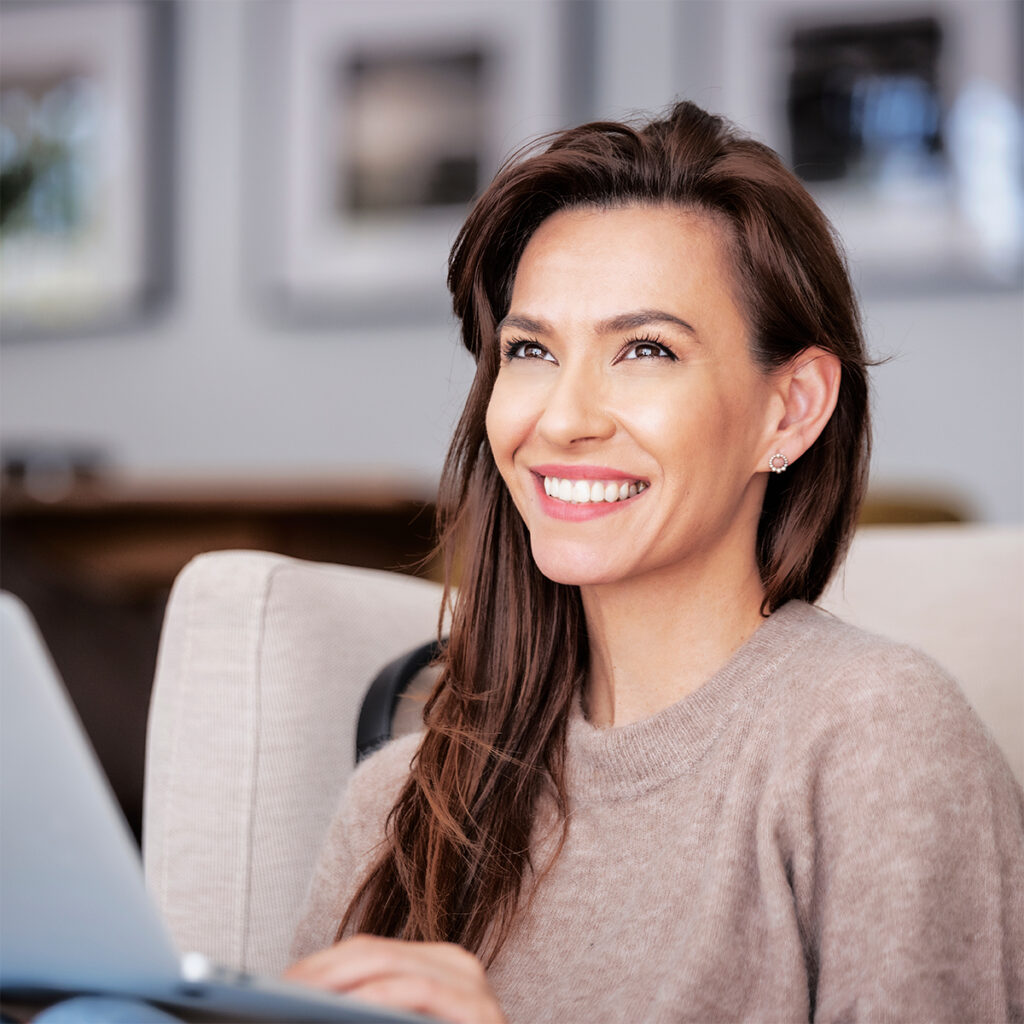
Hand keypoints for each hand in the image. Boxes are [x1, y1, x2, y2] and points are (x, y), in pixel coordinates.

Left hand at [284, 934, 507, 1023]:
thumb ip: (364, 1015)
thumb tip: (297, 998)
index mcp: (433, 968)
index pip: (366, 951)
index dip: (319, 965)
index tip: (278, 984)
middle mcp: (456, 966)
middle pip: (373, 952)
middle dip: (320, 971)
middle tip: (278, 989)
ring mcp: (472, 985)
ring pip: (391, 964)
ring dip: (339, 980)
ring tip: (296, 997)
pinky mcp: (480, 1013)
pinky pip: (419, 991)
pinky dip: (377, 998)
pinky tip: (345, 1008)